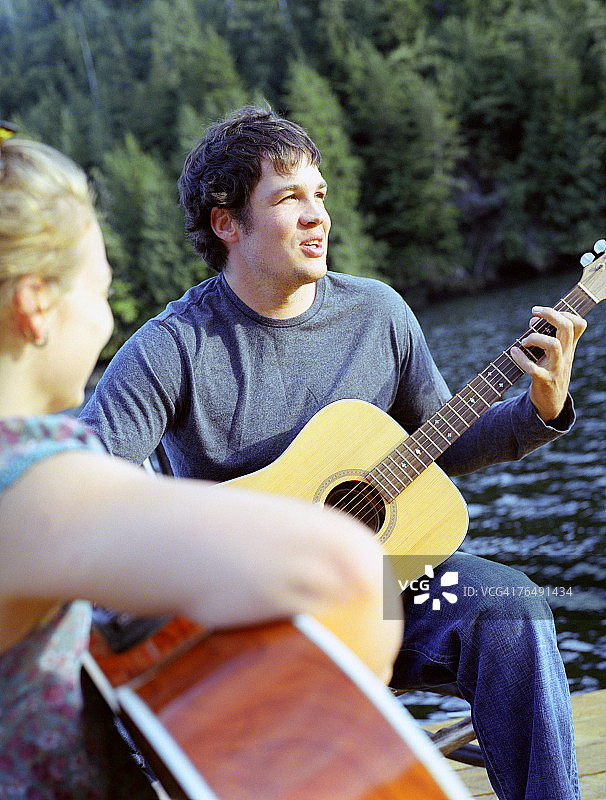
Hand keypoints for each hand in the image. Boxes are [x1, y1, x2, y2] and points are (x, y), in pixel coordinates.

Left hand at [510, 306, 585, 421]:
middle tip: (534, 312)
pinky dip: (521, 358)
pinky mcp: (543, 381)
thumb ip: (548, 336)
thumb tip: (534, 320)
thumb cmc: (549, 372)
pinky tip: (513, 352)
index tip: (544, 313)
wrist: (551, 402)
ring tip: (525, 341)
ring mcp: (555, 368)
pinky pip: (533, 368)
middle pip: (566, 327)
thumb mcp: (555, 354)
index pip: (579, 324)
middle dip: (550, 314)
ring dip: (536, 337)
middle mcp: (565, 356)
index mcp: (569, 348)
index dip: (565, 313)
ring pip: (554, 345)